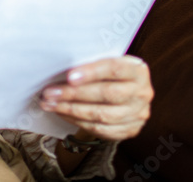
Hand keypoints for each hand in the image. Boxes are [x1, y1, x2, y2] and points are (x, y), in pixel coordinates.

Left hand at [38, 56, 153, 142]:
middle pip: (107, 94)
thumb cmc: (109, 74)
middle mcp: (142, 93)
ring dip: (71, 110)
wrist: (125, 93)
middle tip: (50, 92)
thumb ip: (92, 63)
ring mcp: (138, 114)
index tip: (69, 76)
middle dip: (74, 94)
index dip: (91, 72)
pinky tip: (62, 113)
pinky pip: (100, 129)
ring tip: (50, 104)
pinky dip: (77, 121)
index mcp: (138, 70)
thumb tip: (61, 67)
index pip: (114, 69)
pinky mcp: (130, 130)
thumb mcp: (106, 62)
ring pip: (101, 114)